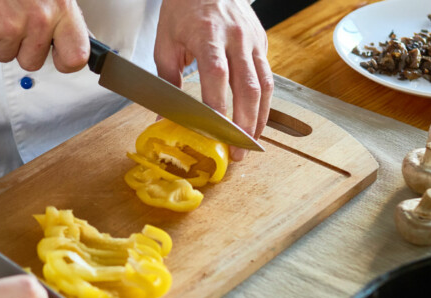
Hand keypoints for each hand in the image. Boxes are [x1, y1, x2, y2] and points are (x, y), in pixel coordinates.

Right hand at [0, 0, 88, 71]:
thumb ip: (63, 16)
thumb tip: (77, 38)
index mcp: (59, 7)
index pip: (75, 57)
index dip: (66, 60)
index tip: (61, 56)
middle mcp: (37, 20)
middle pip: (32, 62)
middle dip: (24, 47)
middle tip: (19, 21)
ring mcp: (8, 28)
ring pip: (5, 55)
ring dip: (1, 38)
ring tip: (1, 10)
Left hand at [155, 0, 272, 160]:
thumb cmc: (182, 9)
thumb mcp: (165, 42)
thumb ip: (167, 81)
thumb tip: (164, 116)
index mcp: (208, 35)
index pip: (217, 75)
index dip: (218, 106)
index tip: (213, 133)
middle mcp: (236, 38)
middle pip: (247, 86)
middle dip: (244, 123)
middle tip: (237, 151)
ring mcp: (253, 40)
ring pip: (264, 85)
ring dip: (259, 118)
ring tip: (250, 143)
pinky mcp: (261, 43)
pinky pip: (266, 76)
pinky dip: (263, 102)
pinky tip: (255, 119)